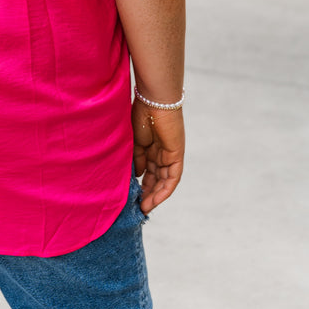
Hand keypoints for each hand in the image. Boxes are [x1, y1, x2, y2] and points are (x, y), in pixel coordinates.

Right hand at [132, 97, 183, 213]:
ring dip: (155, 195)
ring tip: (144, 207)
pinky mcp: (176, 155)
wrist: (154, 101)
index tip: (131, 195)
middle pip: (155, 177)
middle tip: (138, 206)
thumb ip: (136, 157)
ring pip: (163, 180)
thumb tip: (136, 175)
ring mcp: (169, 154)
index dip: (140, 183)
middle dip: (147, 192)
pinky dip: (164, 189)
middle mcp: (160, 152)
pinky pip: (172, 177)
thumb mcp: (133, 140)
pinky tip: (155, 200)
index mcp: (149, 146)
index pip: (146, 169)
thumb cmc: (140, 114)